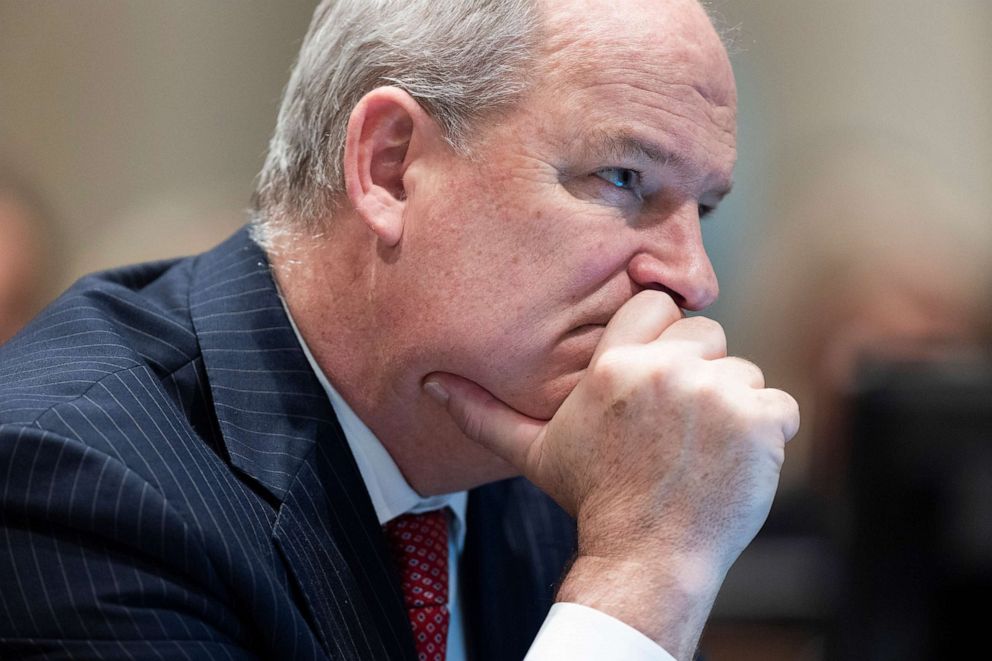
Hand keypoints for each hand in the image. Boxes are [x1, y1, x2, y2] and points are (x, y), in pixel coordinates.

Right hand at [423, 290, 798, 657]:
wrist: (646, 556)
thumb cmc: (592, 499)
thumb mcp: (532, 451)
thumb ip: (484, 412)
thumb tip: (432, 385)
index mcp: (614, 364)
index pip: (656, 306)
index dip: (661, 339)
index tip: (657, 377)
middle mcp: (665, 370)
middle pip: (705, 335)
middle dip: (697, 372)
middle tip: (676, 424)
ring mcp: (716, 394)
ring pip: (743, 371)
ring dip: (731, 406)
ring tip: (699, 449)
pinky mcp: (759, 422)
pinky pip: (778, 405)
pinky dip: (766, 434)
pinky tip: (730, 462)